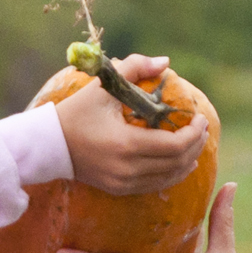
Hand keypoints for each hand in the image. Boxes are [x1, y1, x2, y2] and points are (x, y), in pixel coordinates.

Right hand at [55, 55, 210, 196]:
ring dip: (188, 160)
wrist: (49, 145)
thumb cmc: (76, 112)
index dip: (194, 133)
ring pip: (170, 177)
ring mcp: (124, 183)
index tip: (200, 118)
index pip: (175, 145)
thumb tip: (165, 62)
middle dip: (196, 145)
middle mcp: (127, 169)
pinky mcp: (120, 189)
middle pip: (177, 162)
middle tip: (202, 127)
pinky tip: (181, 161)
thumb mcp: (103, 86)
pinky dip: (173, 173)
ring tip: (196, 142)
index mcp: (126, 144)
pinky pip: (156, 185)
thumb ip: (134, 68)